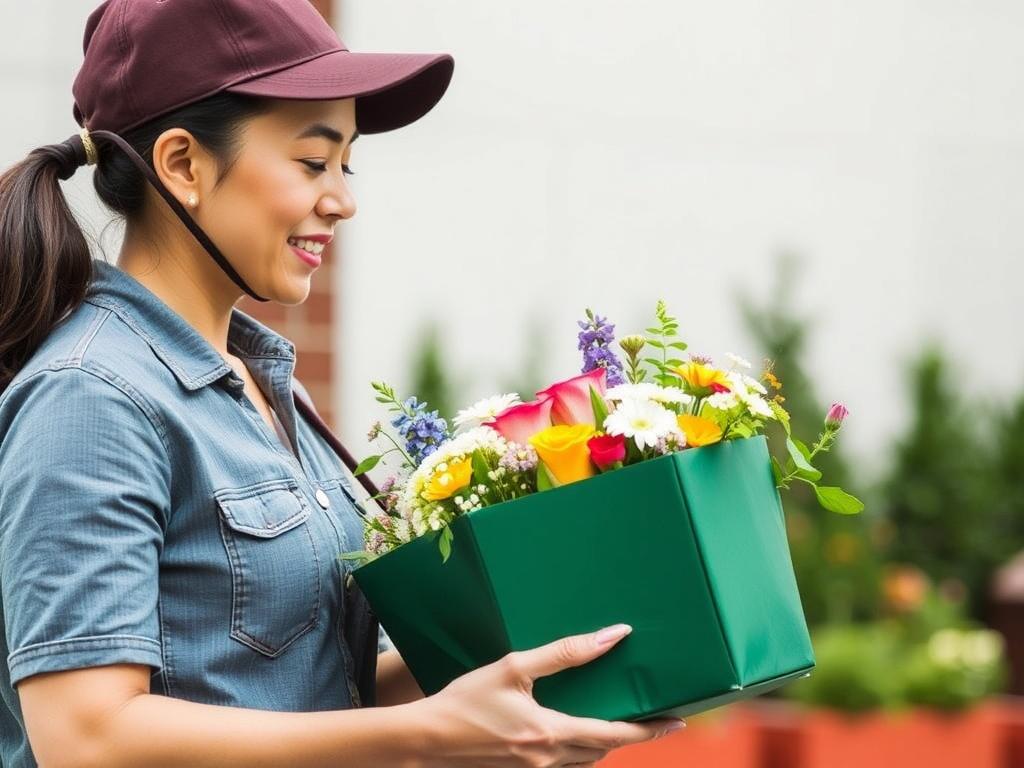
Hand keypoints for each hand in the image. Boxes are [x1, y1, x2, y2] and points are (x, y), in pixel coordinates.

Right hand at [412, 623, 685, 766]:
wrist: (424, 739)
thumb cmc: (465, 700)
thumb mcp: (513, 668)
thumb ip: (564, 653)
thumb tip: (611, 637)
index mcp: (550, 733)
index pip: (614, 734)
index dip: (649, 730)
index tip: (677, 721)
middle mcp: (547, 760)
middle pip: (603, 750)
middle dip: (631, 736)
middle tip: (655, 718)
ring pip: (583, 760)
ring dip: (604, 743)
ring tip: (619, 721)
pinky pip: (561, 764)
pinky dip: (577, 750)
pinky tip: (571, 731)